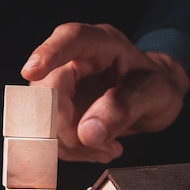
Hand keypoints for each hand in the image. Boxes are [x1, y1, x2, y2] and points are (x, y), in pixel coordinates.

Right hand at [20, 22, 189, 162]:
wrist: (154, 100)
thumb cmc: (156, 87)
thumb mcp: (156, 94)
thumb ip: (125, 107)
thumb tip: (88, 132)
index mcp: (100, 43)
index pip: (69, 39)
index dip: (48, 53)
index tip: (32, 71)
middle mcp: (74, 60)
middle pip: (48, 88)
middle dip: (66, 126)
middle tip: (99, 145)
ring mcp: (62, 85)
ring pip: (42, 116)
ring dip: (69, 144)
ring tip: (105, 148)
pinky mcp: (57, 110)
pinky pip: (49, 133)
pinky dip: (69, 150)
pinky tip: (95, 149)